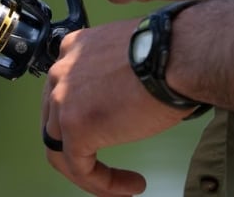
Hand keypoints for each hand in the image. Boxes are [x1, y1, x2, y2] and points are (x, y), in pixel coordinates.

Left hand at [42, 19, 191, 195]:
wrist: (177, 56)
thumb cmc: (169, 53)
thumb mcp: (130, 57)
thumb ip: (115, 76)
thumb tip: (126, 100)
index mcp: (74, 49)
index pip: (65, 93)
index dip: (83, 119)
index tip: (109, 132)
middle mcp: (62, 71)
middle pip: (56, 121)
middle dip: (78, 148)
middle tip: (101, 167)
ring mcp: (63, 98)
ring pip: (61, 149)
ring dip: (90, 173)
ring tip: (119, 186)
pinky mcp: (76, 125)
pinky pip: (79, 167)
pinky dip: (102, 183)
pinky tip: (127, 187)